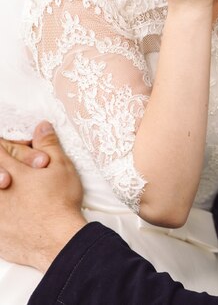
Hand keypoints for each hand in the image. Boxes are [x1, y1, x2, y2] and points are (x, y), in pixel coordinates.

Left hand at [0, 121, 85, 271]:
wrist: (59, 241)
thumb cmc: (61, 202)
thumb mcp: (61, 166)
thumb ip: (49, 144)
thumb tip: (42, 125)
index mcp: (12, 170)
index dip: (3, 148)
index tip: (7, 151)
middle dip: (2, 173)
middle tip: (9, 177)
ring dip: (2, 184)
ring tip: (9, 187)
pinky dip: (4, 217)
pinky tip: (10, 216)